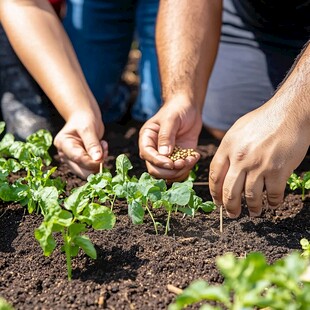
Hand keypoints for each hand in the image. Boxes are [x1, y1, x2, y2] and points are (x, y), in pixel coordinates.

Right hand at [54, 111, 107, 178]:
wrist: (84, 118)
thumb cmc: (84, 120)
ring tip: (102, 145)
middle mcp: (65, 154)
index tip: (103, 158)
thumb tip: (98, 159)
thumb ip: (92, 144)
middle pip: (81, 170)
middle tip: (104, 149)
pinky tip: (102, 148)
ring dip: (99, 161)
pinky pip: (91, 168)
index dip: (92, 161)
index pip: (78, 158)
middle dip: (96, 163)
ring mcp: (72, 160)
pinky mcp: (80, 162)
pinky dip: (100, 160)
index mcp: (63, 144)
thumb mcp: (88, 129)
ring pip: (87, 171)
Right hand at [139, 96, 201, 181]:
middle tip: (183, 163)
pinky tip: (195, 156)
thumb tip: (164, 154)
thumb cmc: (177, 109)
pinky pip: (180, 170)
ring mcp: (166, 155)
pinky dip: (188, 168)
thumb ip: (166, 136)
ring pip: (168, 173)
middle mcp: (154, 149)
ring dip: (180, 171)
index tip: (171, 164)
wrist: (189, 107)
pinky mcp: (178, 157)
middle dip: (169, 170)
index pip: (147, 155)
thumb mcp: (171, 119)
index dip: (158, 162)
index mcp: (147, 139)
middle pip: (155, 169)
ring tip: (191, 159)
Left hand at [209, 102, 308, 217]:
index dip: (215, 192)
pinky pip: (273, 194)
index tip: (217, 201)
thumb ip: (228, 149)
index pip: (215, 176)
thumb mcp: (237, 130)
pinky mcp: (278, 171)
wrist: (289, 112)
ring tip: (253, 212)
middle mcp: (240, 158)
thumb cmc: (263, 120)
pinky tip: (272, 204)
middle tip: (231, 214)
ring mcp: (259, 165)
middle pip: (229, 191)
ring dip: (252, 208)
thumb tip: (223, 167)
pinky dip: (273, 202)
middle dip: (229, 207)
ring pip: (250, 196)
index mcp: (227, 148)